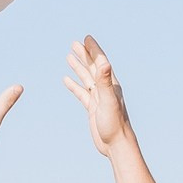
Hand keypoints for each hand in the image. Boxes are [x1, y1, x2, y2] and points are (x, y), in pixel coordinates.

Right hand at [61, 35, 133, 156]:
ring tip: (69, 56)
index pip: (100, 62)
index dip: (93, 50)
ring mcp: (98, 98)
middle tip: (74, 43)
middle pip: (92, 67)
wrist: (116, 144)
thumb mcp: (108, 100)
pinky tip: (66, 80)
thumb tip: (104, 62)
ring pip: (86, 78)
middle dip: (84, 54)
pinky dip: (74, 85)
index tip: (86, 38)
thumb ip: (105, 81)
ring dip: (78, 67)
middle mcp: (105, 89)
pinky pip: (81, 93)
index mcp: (111, 84)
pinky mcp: (92, 108)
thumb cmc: (115, 124)